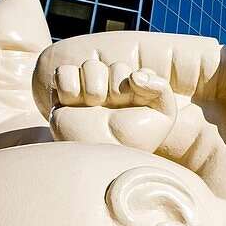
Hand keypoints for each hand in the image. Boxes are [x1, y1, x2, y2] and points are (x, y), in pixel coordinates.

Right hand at [49, 61, 176, 152]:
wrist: (101, 161)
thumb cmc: (134, 141)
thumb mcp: (163, 115)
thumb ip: (161, 87)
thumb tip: (134, 75)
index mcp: (137, 95)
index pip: (141, 72)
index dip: (140, 84)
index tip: (136, 102)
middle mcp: (113, 92)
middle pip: (115, 66)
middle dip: (117, 86)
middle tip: (113, 106)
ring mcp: (88, 93)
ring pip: (90, 65)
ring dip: (94, 84)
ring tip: (93, 104)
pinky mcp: (64, 97)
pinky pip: (62, 71)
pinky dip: (68, 81)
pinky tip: (74, 100)